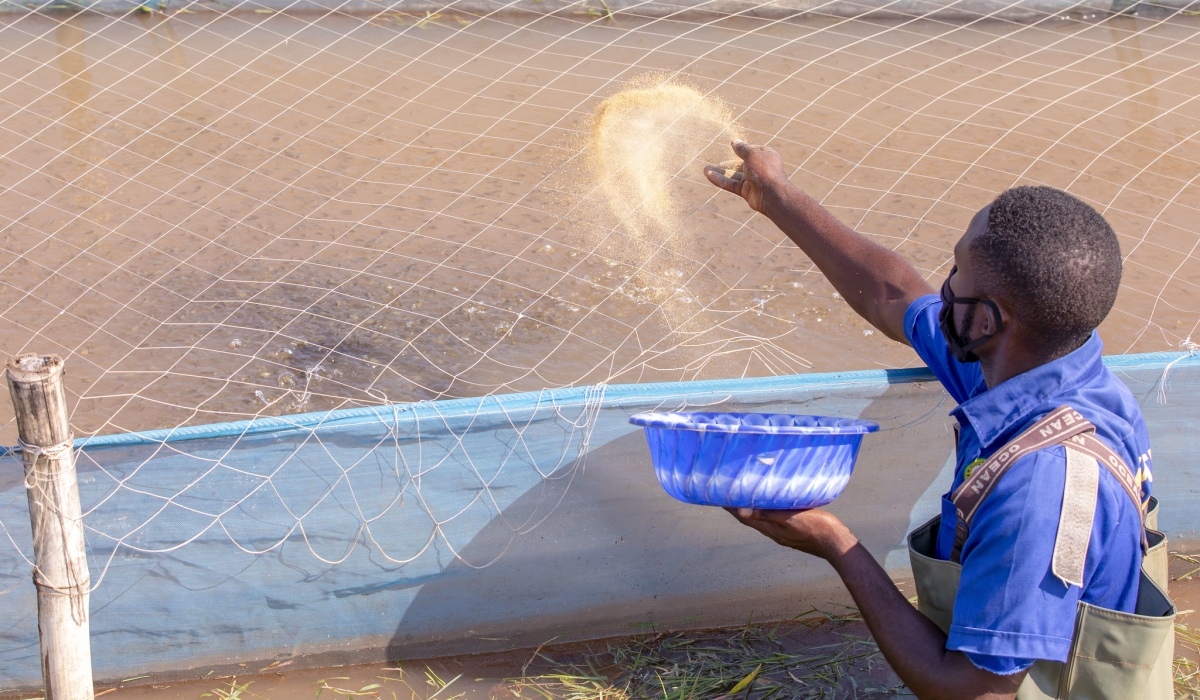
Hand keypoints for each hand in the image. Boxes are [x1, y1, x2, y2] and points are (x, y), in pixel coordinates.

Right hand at [703, 140, 789, 214]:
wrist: (772, 195)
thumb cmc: (764, 170)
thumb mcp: (752, 154)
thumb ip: (742, 148)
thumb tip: (734, 141)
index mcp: (766, 156)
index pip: (752, 151)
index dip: (742, 150)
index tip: (732, 147)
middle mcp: (760, 168)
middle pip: (741, 164)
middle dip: (727, 164)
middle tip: (716, 164)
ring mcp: (753, 181)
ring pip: (734, 175)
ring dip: (720, 173)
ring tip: (705, 170)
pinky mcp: (746, 192)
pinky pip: (732, 184)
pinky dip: (721, 181)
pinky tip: (709, 176)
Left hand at [726, 507, 857, 561]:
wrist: (837, 544)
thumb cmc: (817, 529)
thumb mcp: (790, 518)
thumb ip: (767, 514)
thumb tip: (742, 511)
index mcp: (770, 530)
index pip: (743, 518)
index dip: (730, 507)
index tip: (717, 496)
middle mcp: (773, 533)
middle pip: (749, 519)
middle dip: (737, 507)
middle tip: (727, 493)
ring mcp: (783, 534)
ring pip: (761, 519)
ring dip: (751, 508)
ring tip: (744, 496)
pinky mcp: (793, 531)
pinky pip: (773, 519)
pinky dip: (765, 510)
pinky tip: (770, 504)